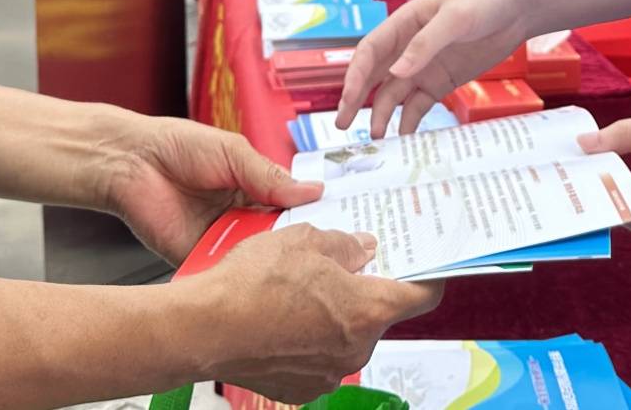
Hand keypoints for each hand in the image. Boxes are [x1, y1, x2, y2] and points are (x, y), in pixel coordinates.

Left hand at [96, 117, 320, 264]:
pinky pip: (223, 270)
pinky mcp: (197, 257)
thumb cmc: (178, 146)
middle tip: (323, 253)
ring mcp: (219, 239)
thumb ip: (271, 177)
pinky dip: (237, 274)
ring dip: (269, 261)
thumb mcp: (234, 153)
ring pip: (253, 258)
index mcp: (252, 188)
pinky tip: (256, 274)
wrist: (131, 161)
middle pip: (275, 237)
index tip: (338, 227)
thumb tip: (313, 191)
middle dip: (295, 245)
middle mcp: (239, 217)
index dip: (310, 217)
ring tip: (295, 266)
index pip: (289, 208)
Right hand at [188, 225, 441, 402]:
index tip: (424, 268)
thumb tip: (362, 249)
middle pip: (376, 315)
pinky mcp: (302, 389)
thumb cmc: (252, 284)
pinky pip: (319, 359)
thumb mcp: (304, 241)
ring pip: (345, 337)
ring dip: (332, 316)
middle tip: (334, 269)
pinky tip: (281, 320)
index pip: (421, 296)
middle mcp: (356, 348)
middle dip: (361, 292)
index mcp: (367, 310)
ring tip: (296, 293)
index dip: (426, 277)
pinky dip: (309, 341)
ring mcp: (329, 373)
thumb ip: (344, 245)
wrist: (204, 329)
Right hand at [336, 0, 530, 137]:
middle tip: (342, 124)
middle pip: (373, 75)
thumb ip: (425, 45)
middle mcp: (407, 47)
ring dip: (382, 114)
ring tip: (378, 138)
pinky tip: (404, 138)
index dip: (355, 76)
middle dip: (356, 99)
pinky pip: (418, 105)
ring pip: (393, 94)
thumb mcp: (455, 19)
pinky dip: (409, 121)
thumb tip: (395, 72)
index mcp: (403, 24)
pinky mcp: (440, 82)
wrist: (518, 9)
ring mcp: (423, 66)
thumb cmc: (484, 2)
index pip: (369, 51)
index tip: (348, 100)